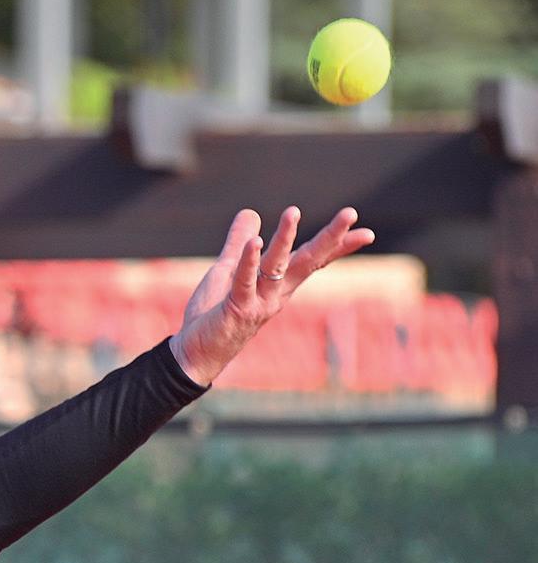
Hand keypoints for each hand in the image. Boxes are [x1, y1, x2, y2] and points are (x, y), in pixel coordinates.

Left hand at [168, 206, 375, 385]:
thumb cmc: (214, 313)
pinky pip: (245, 281)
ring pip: (277, 267)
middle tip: (350, 213)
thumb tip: (251, 212)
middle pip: (307, 261)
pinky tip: (254, 241)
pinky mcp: (238, 309)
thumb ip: (238, 243)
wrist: (196, 351)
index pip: (312, 261)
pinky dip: (249, 261)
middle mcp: (275, 293)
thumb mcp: (228, 271)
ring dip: (284, 239)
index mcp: (278, 284)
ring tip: (292, 211)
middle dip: (329, 238)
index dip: (337, 246)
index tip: (367, 232)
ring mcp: (259, 302)